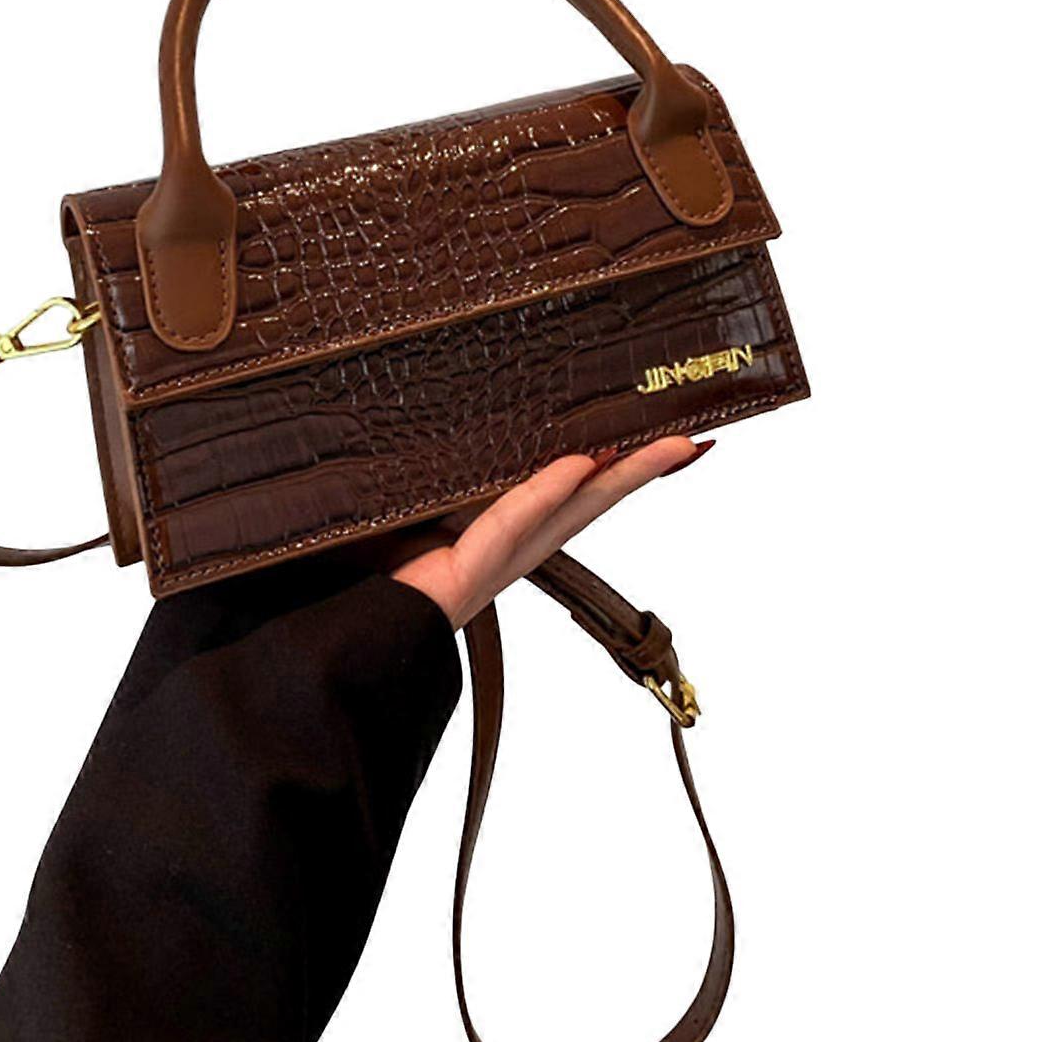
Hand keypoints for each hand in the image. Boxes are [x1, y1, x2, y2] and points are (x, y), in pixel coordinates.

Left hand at [385, 436, 713, 628]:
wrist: (351, 630)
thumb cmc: (369, 567)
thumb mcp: (415, 501)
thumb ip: (442, 471)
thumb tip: (445, 411)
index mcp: (500, 531)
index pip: (568, 491)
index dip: (612, 463)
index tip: (656, 436)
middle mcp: (511, 546)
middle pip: (591, 499)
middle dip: (642, 467)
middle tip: (689, 437)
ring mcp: (496, 560)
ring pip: (571, 509)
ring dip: (622, 474)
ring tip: (667, 445)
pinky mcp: (468, 570)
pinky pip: (509, 522)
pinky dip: (544, 491)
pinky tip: (580, 464)